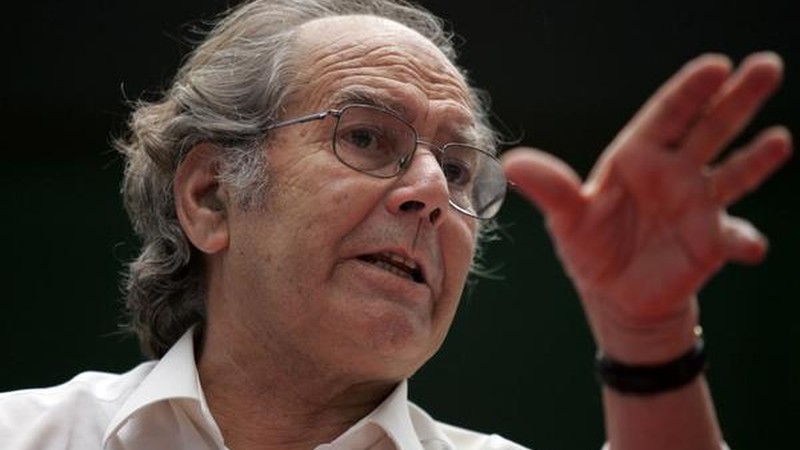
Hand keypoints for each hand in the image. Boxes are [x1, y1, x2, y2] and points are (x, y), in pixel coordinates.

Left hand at [502, 52, 791, 362]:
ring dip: (758, 156)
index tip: (715, 65)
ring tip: (781, 140)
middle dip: (738, 99)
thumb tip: (510, 163)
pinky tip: (751, 247)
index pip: (667, 116)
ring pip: (734, 171)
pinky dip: (744, 239)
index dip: (690, 91)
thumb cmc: (590, 248)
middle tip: (766, 66)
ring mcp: (698, 203)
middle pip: (710, 129)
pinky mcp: (713, 240)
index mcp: (637, 157)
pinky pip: (734, 236)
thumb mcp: (568, 219)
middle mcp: (674, 172)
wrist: (616, 294)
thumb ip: (549, 189)